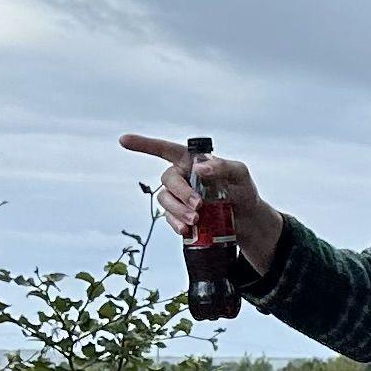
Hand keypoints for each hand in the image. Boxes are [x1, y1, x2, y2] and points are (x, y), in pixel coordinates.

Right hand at [118, 134, 276, 265]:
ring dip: (178, 210)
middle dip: (181, 192)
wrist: (247, 219)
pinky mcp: (180, 216)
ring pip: (165, 201)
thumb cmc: (242, 189)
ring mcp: (178, 198)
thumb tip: (199, 168)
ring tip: (196, 219)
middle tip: (199, 205)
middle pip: (167, 180)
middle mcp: (181, 177)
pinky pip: (169, 219)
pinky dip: (176, 224)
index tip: (123, 140)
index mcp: (191, 160)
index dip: (144, 145)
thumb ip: (223, 166)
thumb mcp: (239, 173)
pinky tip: (187, 230)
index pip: (165, 149)